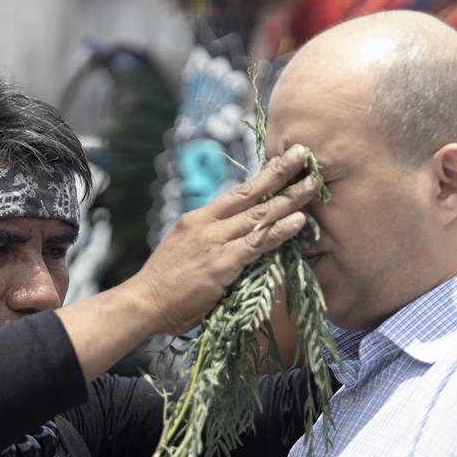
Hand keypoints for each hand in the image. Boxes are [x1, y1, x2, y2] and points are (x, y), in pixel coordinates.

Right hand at [132, 144, 317, 335]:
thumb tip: (235, 241)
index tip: (282, 162)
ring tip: (313, 184)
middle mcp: (206, 224)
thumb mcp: (183, 252)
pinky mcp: (222, 264)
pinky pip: (257, 243)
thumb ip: (208, 242)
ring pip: (258, 215)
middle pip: (249, 193)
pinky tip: (299, 221)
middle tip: (303, 153)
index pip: (236, 193)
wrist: (143, 303)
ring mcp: (214, 242)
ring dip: (289, 199)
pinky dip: (280, 231)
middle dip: (279, 173)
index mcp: (197, 220)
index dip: (261, 178)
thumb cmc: (164, 287)